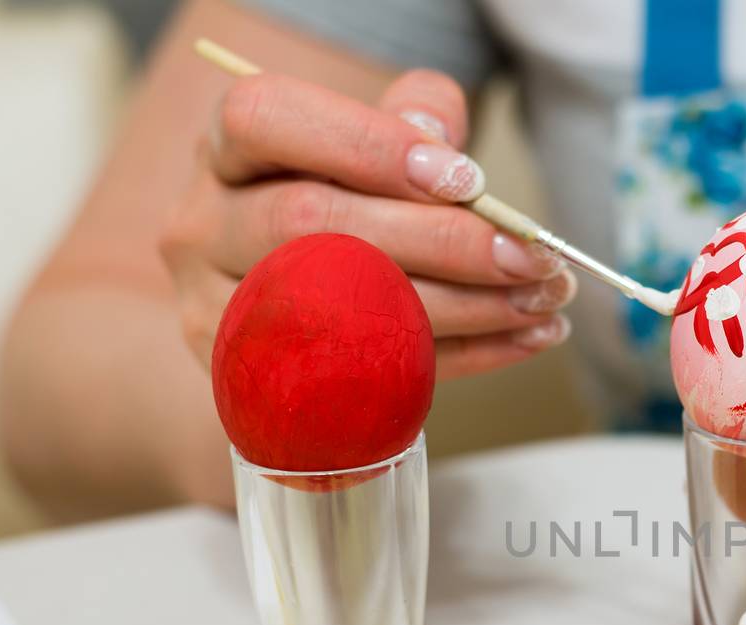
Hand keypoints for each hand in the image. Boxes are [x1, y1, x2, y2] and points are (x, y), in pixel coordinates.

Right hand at [159, 70, 574, 376]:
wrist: (284, 312)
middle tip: (533, 255)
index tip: (467, 179)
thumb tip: (439, 142)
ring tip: (542, 299)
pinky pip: (364, 373)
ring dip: (463, 307)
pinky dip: (461, 359)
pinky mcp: (253, 383)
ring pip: (336, 307)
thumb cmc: (344, 211)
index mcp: (226, 149)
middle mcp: (203, 225)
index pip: (267, 120)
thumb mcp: (370, 148)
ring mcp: (217, 311)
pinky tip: (525, 339)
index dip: (369, 145)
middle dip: (441, 241)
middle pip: (309, 222)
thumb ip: (410, 120)